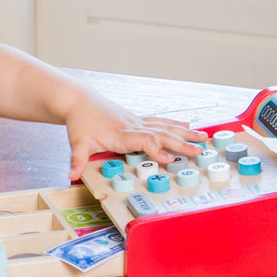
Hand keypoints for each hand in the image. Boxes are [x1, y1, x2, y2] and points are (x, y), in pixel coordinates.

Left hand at [64, 91, 207, 179]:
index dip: (157, 150)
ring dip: (185, 133)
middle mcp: (132, 126)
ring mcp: (137, 122)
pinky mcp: (137, 119)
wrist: (80, 101)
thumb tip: (72, 174)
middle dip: (181, 143)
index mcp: (120, 134)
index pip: (144, 141)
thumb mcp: (77, 142)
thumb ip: (78, 159)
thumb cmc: (80, 122)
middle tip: (199, 151)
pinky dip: (175, 124)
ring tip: (203, 138)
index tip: (170, 160)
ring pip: (165, 126)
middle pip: (161, 134)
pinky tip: (187, 126)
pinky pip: (160, 122)